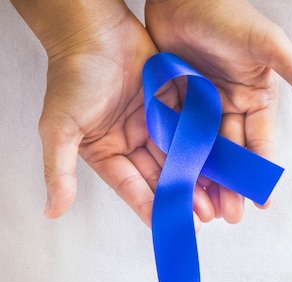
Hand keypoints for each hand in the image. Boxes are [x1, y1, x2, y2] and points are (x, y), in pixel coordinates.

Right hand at [11, 0, 212, 227]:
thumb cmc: (72, 74)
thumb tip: (51, 211)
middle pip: (161, 176)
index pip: (132, 187)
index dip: (152, 207)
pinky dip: (205, 145)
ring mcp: (155, 123)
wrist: (93, 27)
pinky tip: (221, 162)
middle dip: (182, 196)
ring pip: (180, 156)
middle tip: (205, 216)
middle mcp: (133, 141)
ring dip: (198, 176)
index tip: (173, 226)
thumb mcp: (59, 127)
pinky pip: (191, 129)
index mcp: (107, 151)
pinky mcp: (173, 104)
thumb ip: (59, 170)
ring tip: (218, 197)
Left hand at [145, 0, 291, 222]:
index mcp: (257, 98)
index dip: (261, 173)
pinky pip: (179, 135)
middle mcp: (232, 107)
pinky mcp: (177, 102)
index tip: (262, 203)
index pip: (261, 143)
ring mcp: (203, 106)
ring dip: (205, 179)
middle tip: (228, 217)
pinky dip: (179, 157)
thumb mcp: (267, 44)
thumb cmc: (228, 14)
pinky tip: (175, 181)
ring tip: (202, 210)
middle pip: (233, 154)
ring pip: (205, 151)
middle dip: (232, 185)